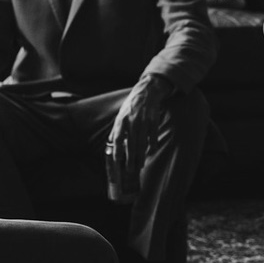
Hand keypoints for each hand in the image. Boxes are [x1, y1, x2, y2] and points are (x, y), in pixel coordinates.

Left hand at [106, 78, 169, 194]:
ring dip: (141, 156)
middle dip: (130, 159)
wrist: (146, 92)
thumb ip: (116, 130)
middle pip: (131, 144)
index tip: (117, 161)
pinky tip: (150, 153)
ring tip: (140, 165)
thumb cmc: (131, 105)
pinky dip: (152, 146)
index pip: (118, 138)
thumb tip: (110, 143)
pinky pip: (153, 137)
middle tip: (130, 170)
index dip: (117, 150)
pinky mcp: (153, 121)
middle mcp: (132, 121)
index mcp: (121, 120)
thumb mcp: (120, 115)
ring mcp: (143, 121)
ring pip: (142, 143)